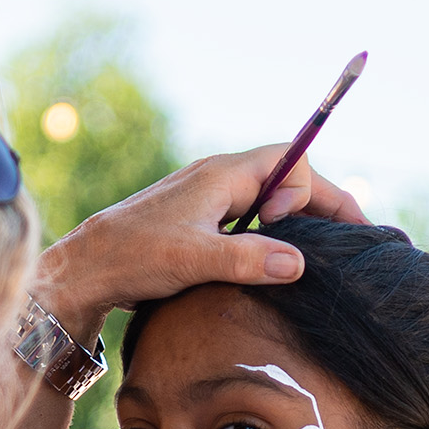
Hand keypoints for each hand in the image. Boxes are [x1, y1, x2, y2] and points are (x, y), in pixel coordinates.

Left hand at [33, 145, 367, 336]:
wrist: (86, 267)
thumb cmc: (135, 257)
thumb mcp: (195, 260)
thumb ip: (248, 259)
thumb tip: (298, 264)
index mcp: (223, 175)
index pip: (292, 161)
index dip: (313, 192)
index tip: (309, 234)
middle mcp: (218, 178)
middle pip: (286, 177)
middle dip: (317, 205)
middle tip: (342, 245)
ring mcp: (207, 198)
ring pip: (267, 198)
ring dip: (293, 222)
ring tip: (309, 257)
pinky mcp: (197, 219)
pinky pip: (247, 216)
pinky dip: (268, 233)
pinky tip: (269, 264)